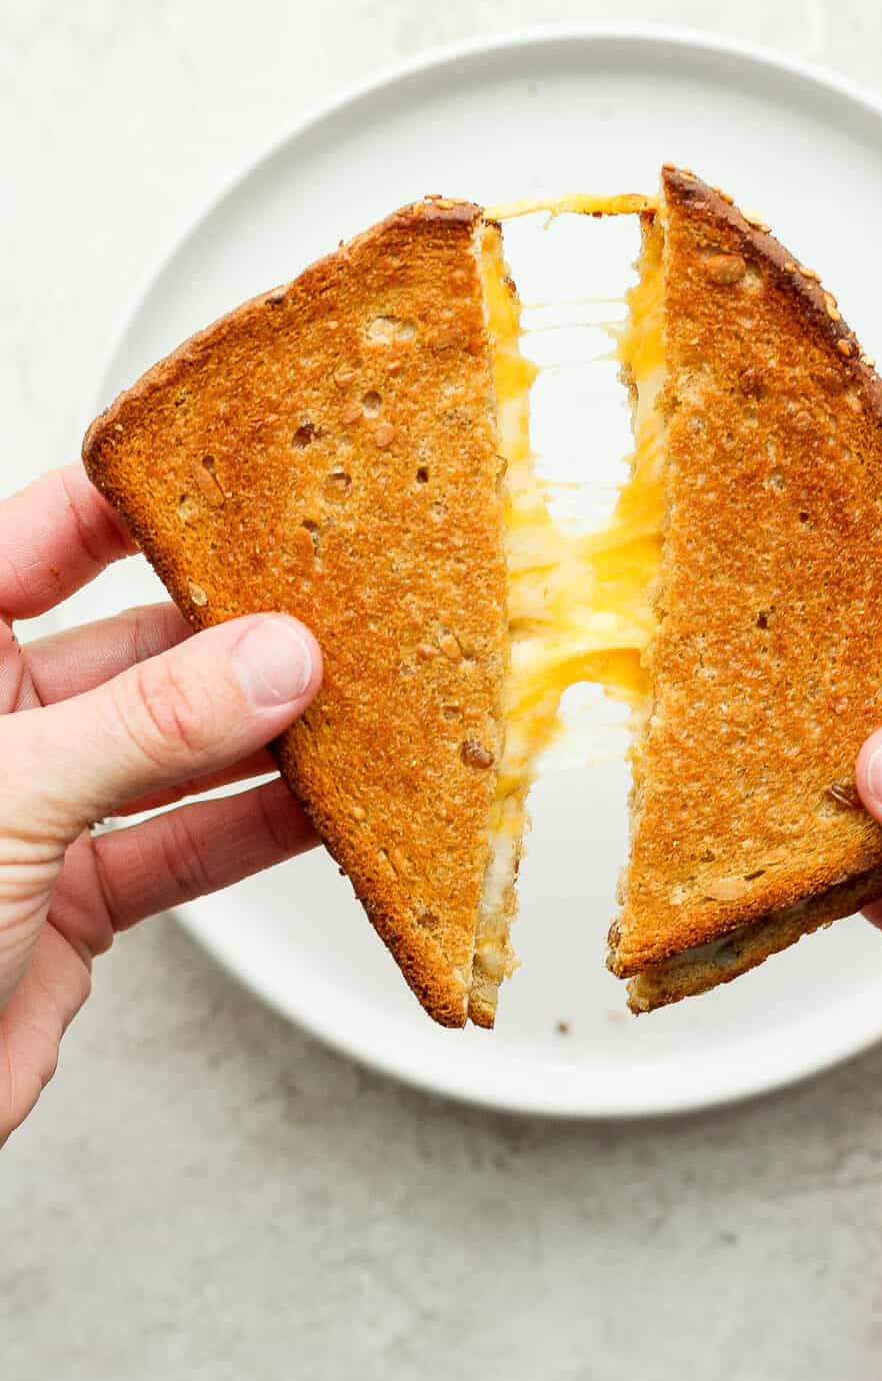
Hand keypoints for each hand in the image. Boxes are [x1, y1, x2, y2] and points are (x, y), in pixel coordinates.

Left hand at [0, 465, 321, 1144]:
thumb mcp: (7, 796)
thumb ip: (145, 727)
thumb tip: (269, 661)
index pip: (46, 537)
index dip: (141, 503)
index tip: (243, 483)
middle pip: (138, 647)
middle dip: (236, 636)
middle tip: (333, 618)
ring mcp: (42, 809)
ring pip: (175, 751)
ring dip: (263, 737)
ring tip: (349, 706)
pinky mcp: (77, 897)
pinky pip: (184, 845)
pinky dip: (254, 831)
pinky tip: (318, 807)